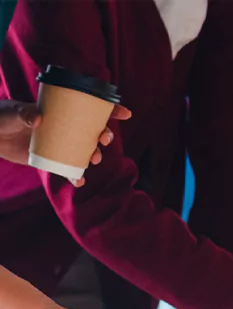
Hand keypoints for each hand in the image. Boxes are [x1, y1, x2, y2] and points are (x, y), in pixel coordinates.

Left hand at [0, 100, 131, 186]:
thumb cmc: (2, 117)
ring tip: (94, 160)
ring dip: (95, 155)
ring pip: (86, 150)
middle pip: (94, 131)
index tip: (125, 113)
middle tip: (104, 140)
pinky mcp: (53, 159)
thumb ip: (24, 114)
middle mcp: (66, 127)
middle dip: (105, 135)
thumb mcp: (13, 112)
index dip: (110, 110)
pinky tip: (78, 181)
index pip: (90, 108)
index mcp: (62, 111)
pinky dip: (76, 177)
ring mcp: (61, 143)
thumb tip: (39, 119)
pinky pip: (69, 170)